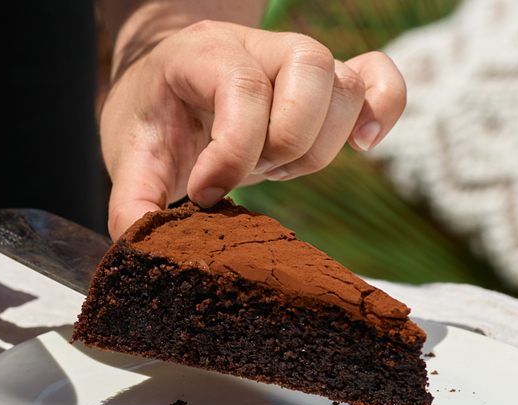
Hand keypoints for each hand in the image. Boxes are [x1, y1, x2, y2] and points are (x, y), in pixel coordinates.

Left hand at [101, 20, 405, 238]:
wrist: (170, 86)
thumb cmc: (153, 117)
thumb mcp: (131, 155)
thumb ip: (134, 200)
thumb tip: (142, 246)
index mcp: (203, 52)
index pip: (243, 86)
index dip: (233, 151)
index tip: (207, 193)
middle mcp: (259, 45)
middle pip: (311, 75)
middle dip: (284, 145)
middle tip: (251, 173)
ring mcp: (298, 60)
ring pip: (346, 86)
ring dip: (318, 145)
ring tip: (279, 167)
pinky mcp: (328, 82)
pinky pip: (381, 76)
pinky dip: (385, 110)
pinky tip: (363, 146)